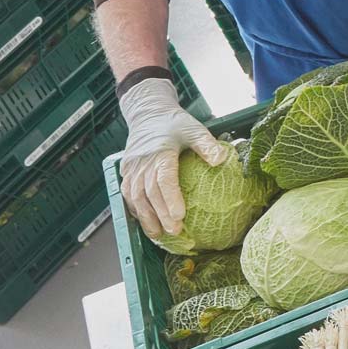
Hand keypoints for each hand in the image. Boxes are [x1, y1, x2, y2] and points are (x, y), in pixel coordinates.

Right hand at [118, 77, 232, 243]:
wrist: (148, 113)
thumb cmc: (174, 123)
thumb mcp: (194, 128)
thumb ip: (206, 144)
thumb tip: (221, 160)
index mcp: (159, 152)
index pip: (163, 179)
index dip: (170, 198)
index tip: (180, 216)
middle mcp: (142, 163)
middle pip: (148, 193)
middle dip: (160, 214)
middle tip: (174, 232)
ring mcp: (131, 168)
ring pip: (135, 197)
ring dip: (146, 217)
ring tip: (159, 235)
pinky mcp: (126, 172)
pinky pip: (127, 194)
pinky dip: (135, 210)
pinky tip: (146, 223)